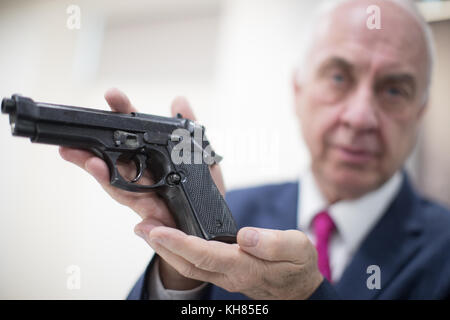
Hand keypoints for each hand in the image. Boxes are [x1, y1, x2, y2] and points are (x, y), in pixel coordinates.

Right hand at [59, 88, 224, 289]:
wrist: (210, 221)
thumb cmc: (204, 188)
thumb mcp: (202, 155)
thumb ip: (190, 130)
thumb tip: (179, 100)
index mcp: (154, 155)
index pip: (136, 130)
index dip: (124, 113)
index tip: (112, 95)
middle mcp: (143, 174)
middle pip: (116, 157)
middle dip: (97, 145)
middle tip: (79, 133)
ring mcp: (144, 196)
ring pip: (118, 185)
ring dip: (102, 175)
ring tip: (91, 163)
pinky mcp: (151, 216)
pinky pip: (141, 213)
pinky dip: (134, 211)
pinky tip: (129, 210)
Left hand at [147, 225, 323, 298]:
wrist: (299, 289)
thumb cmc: (298, 267)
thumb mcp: (297, 249)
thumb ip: (273, 243)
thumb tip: (246, 235)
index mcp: (244, 266)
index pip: (205, 255)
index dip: (179, 242)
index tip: (159, 230)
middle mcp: (229, 275)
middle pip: (187, 263)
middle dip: (161, 246)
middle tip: (141, 227)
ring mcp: (224, 276)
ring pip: (188, 266)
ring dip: (165, 249)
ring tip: (148, 231)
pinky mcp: (224, 272)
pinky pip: (195, 264)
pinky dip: (178, 251)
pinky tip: (171, 240)